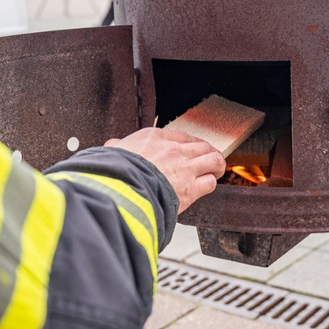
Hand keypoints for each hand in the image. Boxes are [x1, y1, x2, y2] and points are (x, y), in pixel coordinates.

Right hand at [106, 127, 224, 212]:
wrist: (121, 192)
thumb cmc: (114, 172)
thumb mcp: (112, 152)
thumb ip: (117, 146)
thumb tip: (112, 144)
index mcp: (155, 138)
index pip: (182, 136)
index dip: (191, 143)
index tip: (192, 148)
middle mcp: (173, 150)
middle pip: (202, 146)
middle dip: (208, 152)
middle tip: (209, 159)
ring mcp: (185, 169)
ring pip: (213, 160)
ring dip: (216, 166)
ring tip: (216, 171)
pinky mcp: (190, 189)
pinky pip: (210, 182)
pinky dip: (210, 183)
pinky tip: (207, 186)